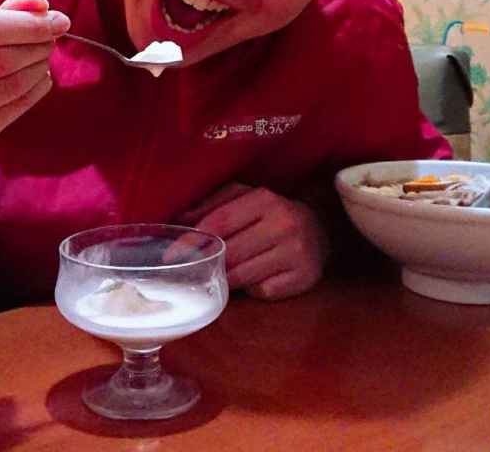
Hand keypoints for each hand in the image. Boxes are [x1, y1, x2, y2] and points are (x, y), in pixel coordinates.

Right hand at [0, 0, 69, 181]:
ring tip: (43, 61)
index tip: (58, 21)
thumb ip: (3, 16)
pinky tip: (39, 82)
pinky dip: (33, 94)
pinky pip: (8, 111)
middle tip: (53, 42)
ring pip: (6, 86)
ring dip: (37, 70)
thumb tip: (41, 5)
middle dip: (35, 47)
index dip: (25, 24)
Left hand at [178, 183, 328, 299]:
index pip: (220, 222)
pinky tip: (251, 277)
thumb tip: (179, 219)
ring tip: (221, 272)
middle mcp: (283, 224)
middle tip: (190, 268)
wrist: (318, 230)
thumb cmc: (269, 213)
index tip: (171, 254)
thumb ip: (211, 205)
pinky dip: (249, 288)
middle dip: (207, 262)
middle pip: (229, 252)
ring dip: (226, 277)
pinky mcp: (302, 279)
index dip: (192, 240)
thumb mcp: (243, 198)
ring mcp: (296, 253)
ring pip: (242, 275)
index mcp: (265, 200)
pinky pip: (261, 292)